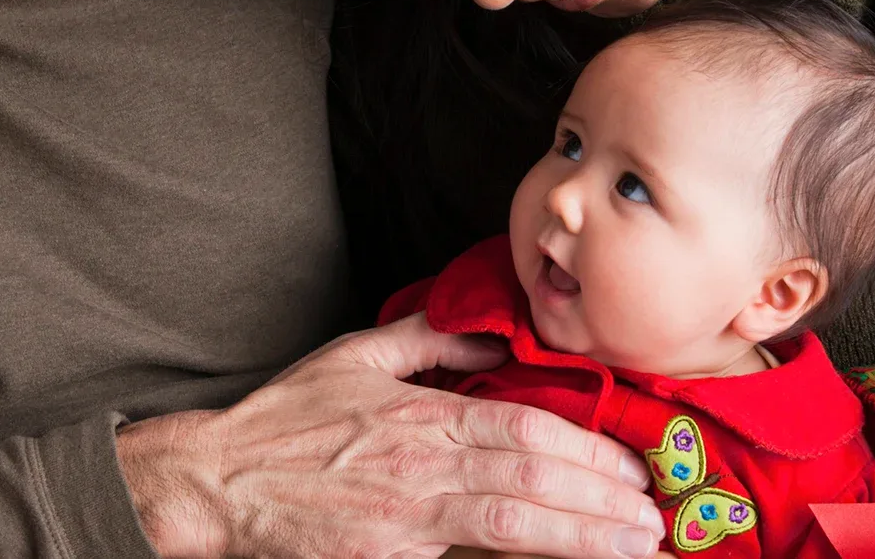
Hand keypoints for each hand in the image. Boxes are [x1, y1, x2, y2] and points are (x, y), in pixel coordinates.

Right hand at [117, 313, 666, 557]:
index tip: (632, 468)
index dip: (586, 450)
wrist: (220, 484)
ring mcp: (406, 517)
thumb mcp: (353, 356)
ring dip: (581, 538)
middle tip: (654, 518)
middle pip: (531, 478)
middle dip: (602, 500)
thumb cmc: (286, 420)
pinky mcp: (388, 557)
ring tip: (634, 549)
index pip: (523, 427)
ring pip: (511, 525)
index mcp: (420, 414)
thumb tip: (491, 337)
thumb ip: (427, 340)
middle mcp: (422, 464)